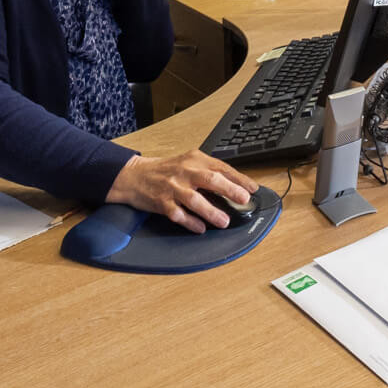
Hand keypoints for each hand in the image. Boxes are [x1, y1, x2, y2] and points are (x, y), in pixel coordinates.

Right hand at [107, 152, 259, 232]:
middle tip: (243, 199)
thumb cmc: (167, 170)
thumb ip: (209, 172)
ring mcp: (172, 187)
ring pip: (194, 199)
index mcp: (195, 160)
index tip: (253, 188)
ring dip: (211, 211)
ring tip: (224, 221)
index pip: (221, 167)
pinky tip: (200, 228)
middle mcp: (184, 172)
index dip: (239, 178)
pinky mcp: (161, 202)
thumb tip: (237, 187)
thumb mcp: (189, 163)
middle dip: (229, 189)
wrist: (135, 175)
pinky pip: (178, 214)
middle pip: (210, 179)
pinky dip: (190, 222)